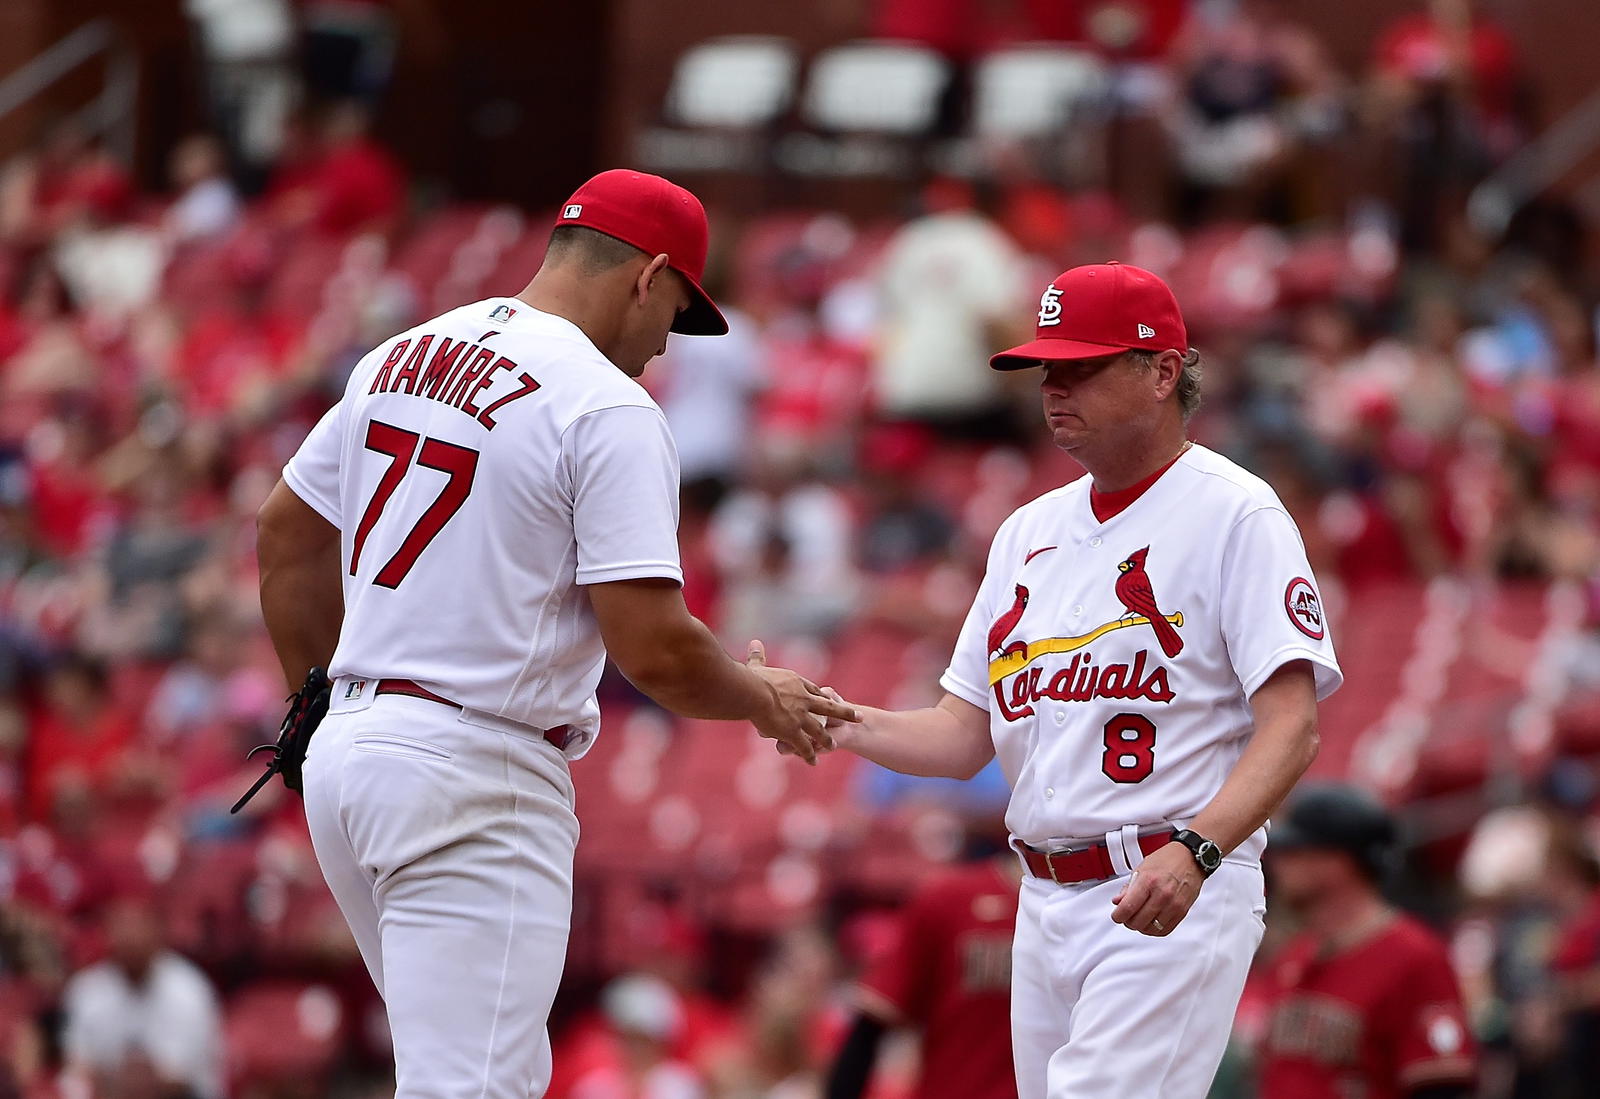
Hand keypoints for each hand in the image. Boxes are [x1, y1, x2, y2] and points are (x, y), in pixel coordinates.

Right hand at [746, 640, 860, 764]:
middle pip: (829, 707)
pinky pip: (803, 745)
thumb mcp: (756, 665)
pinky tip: (814, 761)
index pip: (813, 691)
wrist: (751, 693)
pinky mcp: (793, 731)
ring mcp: (800, 717)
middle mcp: (804, 700)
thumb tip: (754, 642)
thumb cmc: (751, 678)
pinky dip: (809, 754)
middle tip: (859, 717)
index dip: (821, 696)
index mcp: (796, 684)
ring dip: (826, 738)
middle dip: (844, 713)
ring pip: (819, 730)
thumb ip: (758, 656)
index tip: (829, 698)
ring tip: (833, 745)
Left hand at [1110, 842, 1203, 936]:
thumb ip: (1128, 888)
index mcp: (1148, 881)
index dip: (1118, 916)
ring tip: (1139, 918)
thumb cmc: (1166, 860)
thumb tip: (1118, 902)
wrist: (1190, 858)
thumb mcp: (1141, 868)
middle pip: (1138, 922)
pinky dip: (1155, 930)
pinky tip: (1151, 921)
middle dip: (1128, 922)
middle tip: (1127, 916)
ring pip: (1151, 929)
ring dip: (1141, 927)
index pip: (1127, 908)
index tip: (1116, 916)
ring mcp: (1174, 905)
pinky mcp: (1182, 912)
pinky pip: (1164, 931)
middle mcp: (1162, 894)